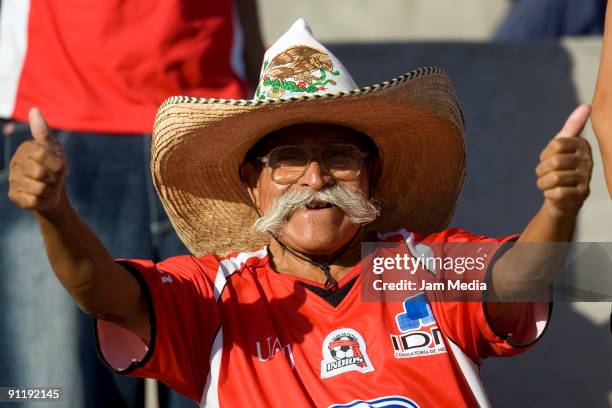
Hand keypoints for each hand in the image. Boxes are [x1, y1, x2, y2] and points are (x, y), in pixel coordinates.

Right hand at [8, 108, 68, 214]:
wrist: (55, 191)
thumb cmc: (55, 167)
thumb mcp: (54, 149)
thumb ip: (43, 132)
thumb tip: (34, 110)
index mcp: (25, 149)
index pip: (42, 154)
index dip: (57, 164)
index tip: (61, 167)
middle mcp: (15, 163)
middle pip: (41, 172)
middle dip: (54, 179)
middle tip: (54, 179)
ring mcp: (12, 180)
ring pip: (39, 188)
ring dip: (50, 190)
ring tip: (48, 187)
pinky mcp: (14, 196)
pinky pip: (33, 201)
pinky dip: (43, 201)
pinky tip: (41, 197)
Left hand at [536, 105, 592, 219]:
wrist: (563, 197)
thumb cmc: (561, 167)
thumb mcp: (563, 145)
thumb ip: (572, 126)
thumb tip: (586, 106)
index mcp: (582, 145)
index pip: (556, 145)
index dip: (545, 154)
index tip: (547, 159)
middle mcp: (588, 160)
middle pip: (554, 162)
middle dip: (541, 170)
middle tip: (544, 174)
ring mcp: (586, 178)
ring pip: (554, 178)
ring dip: (543, 183)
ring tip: (548, 184)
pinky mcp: (581, 195)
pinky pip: (557, 192)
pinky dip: (548, 193)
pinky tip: (553, 193)